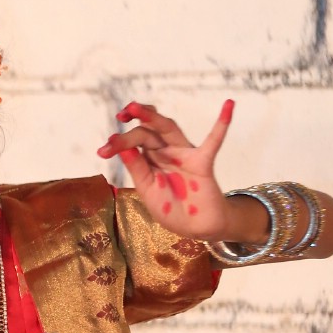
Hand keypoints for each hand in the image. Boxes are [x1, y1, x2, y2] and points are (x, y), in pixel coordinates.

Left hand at [97, 99, 235, 238]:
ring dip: (152, 117)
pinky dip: (222, 123)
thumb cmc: (171, 208)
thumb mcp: (148, 190)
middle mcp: (165, 152)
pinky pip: (213, 141)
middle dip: (131, 129)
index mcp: (149, 159)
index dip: (119, 142)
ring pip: (168, 128)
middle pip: (147, 132)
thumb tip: (122, 148)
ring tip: (135, 107)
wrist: (195, 228)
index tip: (103, 151)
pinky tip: (229, 105)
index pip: (134, 142)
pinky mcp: (202, 162)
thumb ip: (137, 169)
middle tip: (119, 119)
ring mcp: (184, 154)